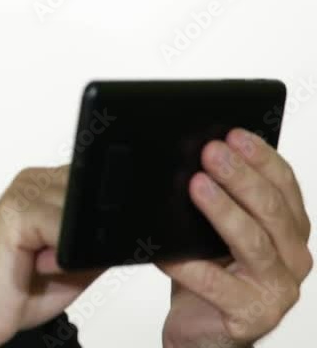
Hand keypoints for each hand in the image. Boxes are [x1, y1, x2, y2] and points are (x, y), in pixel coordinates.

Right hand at [0, 166, 102, 347]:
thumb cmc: (18, 290)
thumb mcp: (75, 264)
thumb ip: (98, 241)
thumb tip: (132, 233)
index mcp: (46, 185)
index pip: (95, 182)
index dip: (106, 213)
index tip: (92, 247)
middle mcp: (32, 182)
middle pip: (92, 195)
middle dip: (92, 233)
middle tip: (62, 263)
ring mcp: (22, 194)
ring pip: (81, 212)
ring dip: (75, 247)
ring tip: (45, 265)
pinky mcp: (14, 213)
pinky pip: (63, 228)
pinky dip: (64, 255)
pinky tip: (42, 266)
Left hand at [158, 128, 311, 347]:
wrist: (203, 332)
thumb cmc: (210, 275)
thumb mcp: (216, 232)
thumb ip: (219, 199)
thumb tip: (193, 155)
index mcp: (290, 230)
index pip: (284, 185)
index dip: (262, 157)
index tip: (234, 134)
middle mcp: (293, 258)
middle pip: (272, 210)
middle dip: (241, 177)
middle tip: (211, 152)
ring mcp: (277, 289)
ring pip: (252, 243)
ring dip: (223, 211)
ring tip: (197, 186)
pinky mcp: (252, 316)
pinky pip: (217, 286)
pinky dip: (190, 266)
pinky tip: (168, 252)